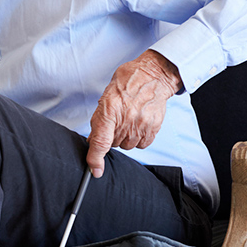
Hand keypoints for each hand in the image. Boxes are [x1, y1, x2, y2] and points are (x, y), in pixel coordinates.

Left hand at [86, 50, 182, 177]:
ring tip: (129, 119)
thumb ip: (99, 121)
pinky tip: (138, 124)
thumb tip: (93, 140)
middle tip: (117, 120)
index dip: (96, 158)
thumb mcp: (106, 98)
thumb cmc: (127, 83)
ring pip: (127, 146)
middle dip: (112, 136)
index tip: (96, 170)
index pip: (101, 141)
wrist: (152, 76)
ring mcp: (141, 124)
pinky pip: (142, 144)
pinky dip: (138, 138)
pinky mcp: (153, 128)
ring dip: (126, 137)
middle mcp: (126, 119)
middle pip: (114, 144)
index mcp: (110, 110)